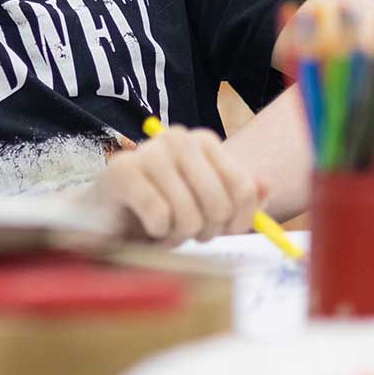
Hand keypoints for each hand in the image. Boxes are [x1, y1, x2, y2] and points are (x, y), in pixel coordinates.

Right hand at [88, 124, 267, 244]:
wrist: (107, 213)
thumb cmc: (162, 209)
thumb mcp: (206, 204)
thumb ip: (239, 197)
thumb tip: (266, 188)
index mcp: (203, 141)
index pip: (243, 188)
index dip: (240, 221)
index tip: (226, 232)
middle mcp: (177, 138)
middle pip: (219, 203)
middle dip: (207, 231)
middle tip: (191, 234)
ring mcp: (149, 152)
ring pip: (189, 213)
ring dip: (179, 235)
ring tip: (167, 230)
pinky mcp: (122, 171)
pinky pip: (159, 215)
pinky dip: (158, 233)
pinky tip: (148, 227)